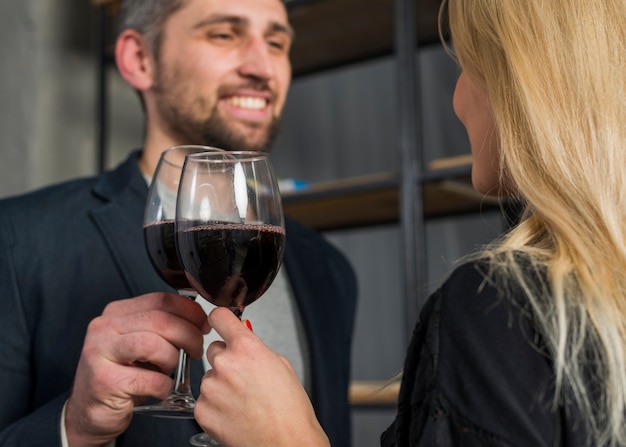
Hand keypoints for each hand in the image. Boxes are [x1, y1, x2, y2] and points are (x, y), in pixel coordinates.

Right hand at [65, 292, 208, 446]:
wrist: (89, 413)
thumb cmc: (123, 376)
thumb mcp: (141, 344)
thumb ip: (162, 327)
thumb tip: (200, 320)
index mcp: (116, 312)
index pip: (161, 300)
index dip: (190, 311)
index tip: (204, 324)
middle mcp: (104, 328)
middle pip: (161, 320)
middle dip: (189, 335)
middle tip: (197, 350)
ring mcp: (100, 353)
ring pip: (154, 345)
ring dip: (173, 359)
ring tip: (171, 369)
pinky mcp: (104, 381)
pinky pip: (150, 379)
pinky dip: (163, 386)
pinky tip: (160, 389)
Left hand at [195, 307, 329, 446]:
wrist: (285, 444)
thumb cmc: (290, 412)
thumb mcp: (282, 366)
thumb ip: (259, 349)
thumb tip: (247, 342)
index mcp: (247, 348)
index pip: (220, 317)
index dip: (221, 319)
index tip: (220, 321)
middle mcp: (225, 364)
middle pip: (215, 349)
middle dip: (227, 359)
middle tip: (244, 378)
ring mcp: (211, 388)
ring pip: (210, 377)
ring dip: (221, 384)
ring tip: (244, 401)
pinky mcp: (202, 410)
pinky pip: (204, 400)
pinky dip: (216, 405)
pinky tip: (235, 414)